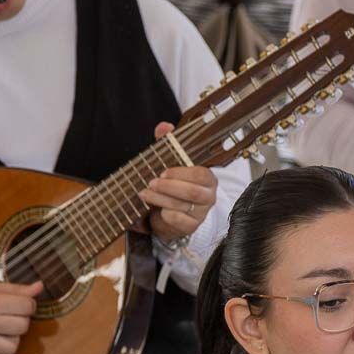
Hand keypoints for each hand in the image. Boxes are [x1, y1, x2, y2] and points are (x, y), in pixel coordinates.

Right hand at [0, 275, 42, 353]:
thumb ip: (15, 289)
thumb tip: (39, 288)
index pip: (27, 307)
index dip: (28, 303)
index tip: (21, 302)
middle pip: (23, 326)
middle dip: (22, 318)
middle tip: (11, 313)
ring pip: (13, 346)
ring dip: (13, 337)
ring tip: (5, 328)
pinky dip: (2, 353)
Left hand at [136, 122, 217, 242]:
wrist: (171, 214)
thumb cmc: (173, 186)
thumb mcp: (171, 163)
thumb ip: (168, 144)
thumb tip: (164, 127)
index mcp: (207, 179)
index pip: (201, 174)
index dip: (182, 173)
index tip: (164, 171)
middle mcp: (208, 196)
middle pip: (193, 192)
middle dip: (169, 187)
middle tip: (152, 182)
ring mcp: (200, 213)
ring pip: (182, 206)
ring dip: (161, 199)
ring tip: (145, 193)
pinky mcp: (191, 226)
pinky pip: (179, 221)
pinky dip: (165, 215)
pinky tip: (156, 210)